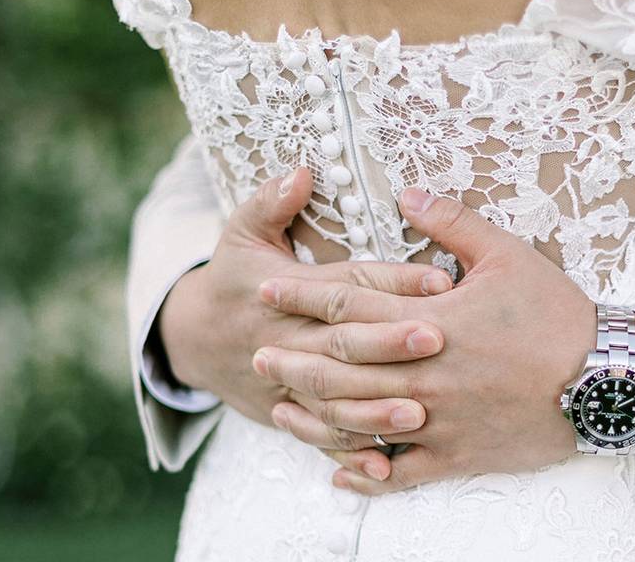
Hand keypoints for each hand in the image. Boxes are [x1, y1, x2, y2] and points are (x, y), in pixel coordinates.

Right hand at [158, 170, 452, 455]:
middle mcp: (286, 339)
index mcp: (285, 291)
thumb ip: (270, 202)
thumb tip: (301, 170)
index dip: (391, 280)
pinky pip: (318, 437)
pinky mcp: (288, 412)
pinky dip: (348, 453)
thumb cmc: (233, 278)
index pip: (345, 283)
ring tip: (421, 411)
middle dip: (390, 342)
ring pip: (332, 398)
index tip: (439, 279)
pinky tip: (385, 464)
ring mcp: (285, 382)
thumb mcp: (242, 234)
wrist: (194, 341)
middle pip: (343, 341)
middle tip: (440, 339)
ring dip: (374, 407)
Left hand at [255, 188, 634, 494]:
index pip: (350, 308)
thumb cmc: (556, 315)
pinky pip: (401, 472)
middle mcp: (423, 374)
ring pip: (359, 422)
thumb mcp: (508, 255)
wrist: (604, 382)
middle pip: (341, 370)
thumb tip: (408, 191)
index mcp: (430, 322)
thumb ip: (451, 223)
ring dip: (314, 415)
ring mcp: (438, 421)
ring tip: (280, 407)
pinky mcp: (458, 455)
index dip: (303, 298)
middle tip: (257, 355)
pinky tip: (339, 473)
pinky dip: (367, 474)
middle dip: (294, 360)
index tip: (268, 291)